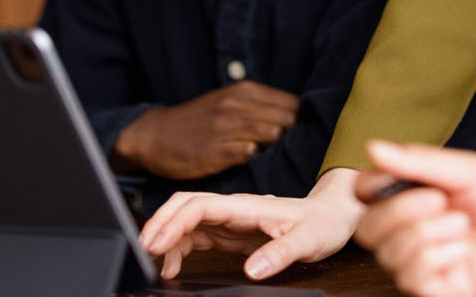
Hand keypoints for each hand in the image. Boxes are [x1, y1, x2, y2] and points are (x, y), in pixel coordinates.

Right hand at [113, 81, 299, 179]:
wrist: (156, 135)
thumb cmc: (199, 120)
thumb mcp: (228, 100)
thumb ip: (260, 106)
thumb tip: (296, 119)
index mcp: (245, 90)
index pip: (292, 103)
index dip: (301, 121)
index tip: (304, 136)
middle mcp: (238, 104)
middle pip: (287, 119)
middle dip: (294, 136)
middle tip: (295, 152)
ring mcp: (226, 127)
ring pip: (271, 134)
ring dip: (277, 148)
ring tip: (276, 159)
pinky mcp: (216, 150)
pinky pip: (249, 154)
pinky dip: (257, 160)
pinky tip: (254, 165)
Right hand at [140, 166, 362, 279]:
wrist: (333, 216)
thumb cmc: (321, 224)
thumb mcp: (307, 241)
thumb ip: (280, 253)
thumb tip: (252, 270)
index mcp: (246, 206)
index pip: (200, 205)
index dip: (174, 222)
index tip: (157, 244)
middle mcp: (233, 208)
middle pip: (184, 205)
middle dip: (159, 224)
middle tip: (142, 251)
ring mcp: (229, 218)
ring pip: (185, 219)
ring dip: (166, 236)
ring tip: (153, 263)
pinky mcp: (229, 229)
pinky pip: (195, 233)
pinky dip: (178, 247)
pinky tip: (173, 265)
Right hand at [354, 140, 475, 296]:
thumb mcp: (466, 170)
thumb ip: (417, 162)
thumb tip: (373, 148)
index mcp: (421, 195)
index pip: (369, 197)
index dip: (369, 190)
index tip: (386, 180)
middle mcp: (422, 228)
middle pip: (370, 231)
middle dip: (399, 214)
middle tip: (439, 201)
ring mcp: (434, 259)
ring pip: (390, 257)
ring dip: (424, 236)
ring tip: (461, 226)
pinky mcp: (449, 288)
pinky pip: (413, 282)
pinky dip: (432, 261)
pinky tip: (460, 251)